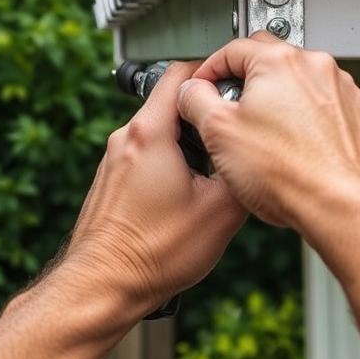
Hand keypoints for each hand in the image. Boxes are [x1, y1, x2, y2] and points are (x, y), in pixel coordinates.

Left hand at [64, 61, 246, 316]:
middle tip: (227, 138)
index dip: (214, 72)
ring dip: (186, 145)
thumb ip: (242, 170)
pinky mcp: (111, 180)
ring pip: (159, 132)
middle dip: (203, 117)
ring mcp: (114, 159)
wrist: (104, 286)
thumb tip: (255, 155)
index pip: (181, 72)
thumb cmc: (152, 253)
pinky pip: (146, 156)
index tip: (233, 86)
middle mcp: (126, 138)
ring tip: (208, 175)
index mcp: (150, 132)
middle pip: (171, 103)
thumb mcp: (222, 210)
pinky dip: (168, 165)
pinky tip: (183, 197)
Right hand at [177, 32, 359, 233]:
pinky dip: (307, 118)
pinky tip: (296, 147)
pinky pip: (324, 105)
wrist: (345, 209)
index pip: (232, 48)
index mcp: (280, 62)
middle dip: (245, 82)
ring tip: (266, 138)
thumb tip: (192, 92)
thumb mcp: (219, 133)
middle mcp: (316, 67)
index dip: (210, 70)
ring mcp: (342, 90)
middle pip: (268, 60)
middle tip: (231, 113)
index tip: (203, 89)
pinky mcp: (358, 114)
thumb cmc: (291, 175)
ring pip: (298, 83)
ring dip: (278, 100)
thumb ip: (196, 101)